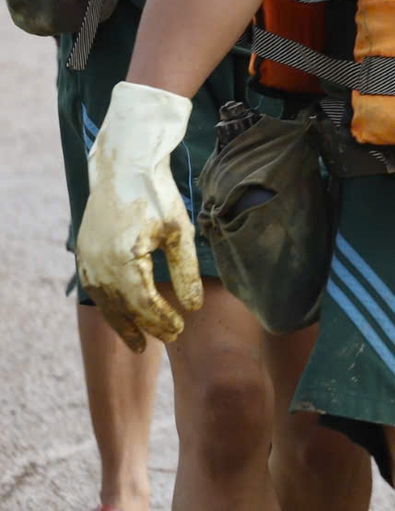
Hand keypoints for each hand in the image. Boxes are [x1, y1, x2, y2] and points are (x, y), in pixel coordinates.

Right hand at [74, 82, 201, 348]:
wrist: (123, 167)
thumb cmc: (156, 196)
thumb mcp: (180, 231)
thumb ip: (186, 270)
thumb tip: (194, 307)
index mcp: (125, 261)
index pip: (144, 304)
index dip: (162, 320)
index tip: (181, 329)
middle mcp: (99, 265)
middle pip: (122, 309)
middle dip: (144, 327)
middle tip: (165, 342)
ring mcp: (87, 260)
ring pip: (105, 302)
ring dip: (122, 323)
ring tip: (138, 342)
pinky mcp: (83, 253)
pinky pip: (95, 288)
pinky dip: (110, 304)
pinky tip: (122, 313)